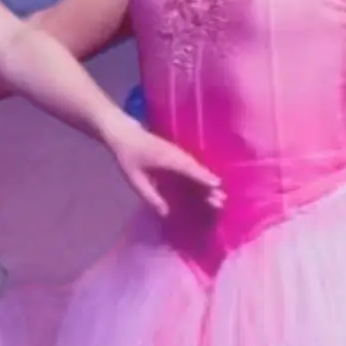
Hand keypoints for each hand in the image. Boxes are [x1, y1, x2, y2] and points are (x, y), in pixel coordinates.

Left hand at [104, 120, 224, 215]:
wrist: (122, 132)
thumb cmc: (127, 155)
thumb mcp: (135, 178)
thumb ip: (150, 195)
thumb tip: (166, 213)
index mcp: (167, 157)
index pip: (189, 168)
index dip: (203, 177)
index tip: (217, 186)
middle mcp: (175, 153)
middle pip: (196, 169)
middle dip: (209, 184)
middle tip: (222, 199)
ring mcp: (175, 150)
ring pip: (194, 165)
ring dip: (205, 178)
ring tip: (217, 192)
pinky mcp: (174, 151)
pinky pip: (189, 163)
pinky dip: (198, 173)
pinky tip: (203, 183)